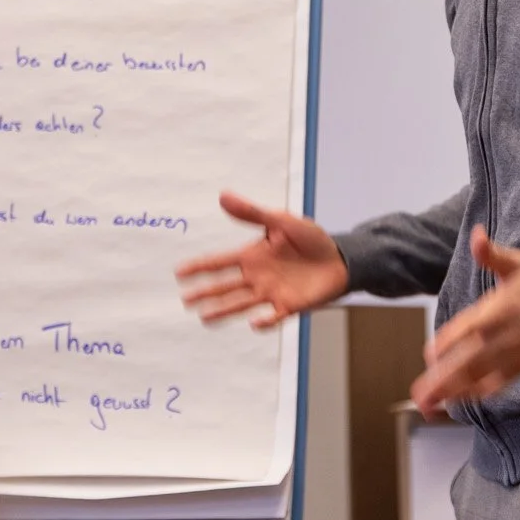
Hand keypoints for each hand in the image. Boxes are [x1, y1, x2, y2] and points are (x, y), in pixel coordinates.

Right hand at [176, 192, 348, 329]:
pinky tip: (254, 322)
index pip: (220, 262)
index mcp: (253, 255)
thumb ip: (253, 213)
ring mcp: (272, 292)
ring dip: (224, 310)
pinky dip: (264, 321)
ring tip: (205, 317)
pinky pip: (273, 317)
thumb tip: (224, 196)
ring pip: (242, 303)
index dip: (200, 267)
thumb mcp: (281, 221)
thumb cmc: (311, 239)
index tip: (179, 272)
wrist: (339, 259)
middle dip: (205, 293)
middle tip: (185, 300)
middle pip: (225, 286)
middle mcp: (257, 276)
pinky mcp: (289, 305)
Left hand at [410, 226, 519, 416]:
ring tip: (433, 405)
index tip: (428, 356)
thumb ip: (492, 254)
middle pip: (469, 360)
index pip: (467, 329)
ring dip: (456, 392)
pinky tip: (466, 401)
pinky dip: (483, 393)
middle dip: (443, 380)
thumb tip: (476, 236)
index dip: (447, 344)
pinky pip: (502, 382)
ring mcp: (517, 352)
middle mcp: (505, 334)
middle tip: (420, 397)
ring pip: (482, 376)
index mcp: (500, 308)